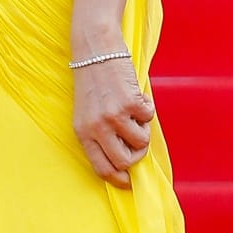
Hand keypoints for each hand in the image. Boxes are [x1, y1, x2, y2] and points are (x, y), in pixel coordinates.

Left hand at [72, 57, 153, 189]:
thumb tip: (125, 162)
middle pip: (125, 161)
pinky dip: (147, 107)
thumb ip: (101, 136)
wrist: (96, 50)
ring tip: (134, 112)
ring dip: (143, 128)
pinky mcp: (130, 102)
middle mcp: (96, 128)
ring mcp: (113, 116)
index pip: (101, 168)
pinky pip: (149, 117)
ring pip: (141, 141)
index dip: (117, 179)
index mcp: (82, 133)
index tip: (128, 182)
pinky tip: (136, 95)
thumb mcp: (87, 113)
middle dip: (137, 155)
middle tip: (138, 142)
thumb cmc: (94, 83)